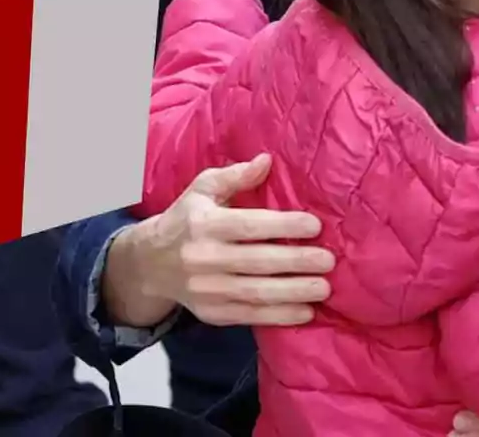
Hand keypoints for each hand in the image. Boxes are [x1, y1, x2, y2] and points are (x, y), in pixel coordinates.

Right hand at [104, 155, 334, 327]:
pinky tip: (305, 311)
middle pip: (257, 262)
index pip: (249, 226)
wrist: (150, 263)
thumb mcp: (202, 190)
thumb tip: (267, 161)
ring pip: (256, 293)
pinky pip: (249, 316)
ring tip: (324, 288)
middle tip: (328, 260)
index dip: (284, 227)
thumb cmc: (185, 219)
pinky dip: (278, 316)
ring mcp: (207, 289)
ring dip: (294, 293)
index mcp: (205, 224)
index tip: (315, 226)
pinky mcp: (211, 313)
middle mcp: (204, 258)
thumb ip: (235, 176)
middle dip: (296, 262)